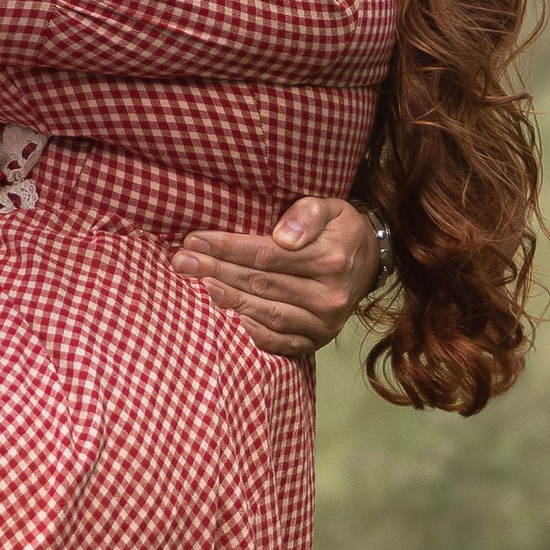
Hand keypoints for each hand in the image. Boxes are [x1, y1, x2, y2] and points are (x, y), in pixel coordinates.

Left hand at [174, 196, 381, 362]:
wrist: (369, 262)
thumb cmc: (339, 230)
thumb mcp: (331, 207)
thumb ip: (307, 214)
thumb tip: (284, 235)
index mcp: (330, 259)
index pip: (267, 254)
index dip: (228, 248)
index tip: (195, 240)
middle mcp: (329, 296)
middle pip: (261, 283)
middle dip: (216, 271)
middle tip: (181, 263)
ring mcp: (324, 323)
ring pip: (266, 313)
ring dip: (227, 301)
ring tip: (197, 287)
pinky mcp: (318, 341)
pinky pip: (280, 342)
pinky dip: (252, 335)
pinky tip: (226, 321)